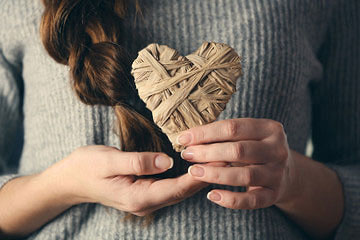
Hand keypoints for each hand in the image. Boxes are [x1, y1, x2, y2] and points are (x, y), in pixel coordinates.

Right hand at [44, 145, 207, 215]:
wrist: (70, 180)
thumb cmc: (87, 167)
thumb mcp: (109, 160)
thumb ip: (138, 161)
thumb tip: (167, 162)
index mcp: (138, 197)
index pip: (176, 188)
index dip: (199, 175)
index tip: (219, 161)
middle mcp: (145, 203)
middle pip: (182, 191)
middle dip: (205, 176)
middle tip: (227, 158)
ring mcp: (146, 200)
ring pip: (179, 191)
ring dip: (199, 176)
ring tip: (218, 160)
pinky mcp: (145, 192)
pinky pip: (171, 187)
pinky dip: (186, 177)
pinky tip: (196, 165)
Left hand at [177, 118, 294, 209]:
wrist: (287, 172)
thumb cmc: (256, 148)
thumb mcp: (249, 134)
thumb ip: (225, 134)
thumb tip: (188, 138)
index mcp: (270, 129)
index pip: (233, 128)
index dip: (205, 133)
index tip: (183, 138)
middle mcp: (277, 150)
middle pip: (238, 150)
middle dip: (207, 152)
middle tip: (187, 155)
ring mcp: (277, 173)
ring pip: (244, 175)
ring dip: (215, 174)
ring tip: (194, 171)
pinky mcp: (274, 195)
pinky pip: (251, 200)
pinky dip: (230, 199)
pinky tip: (211, 195)